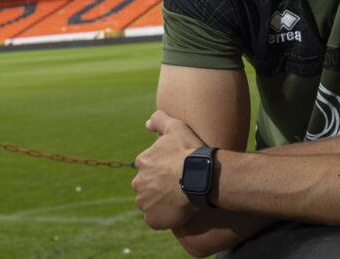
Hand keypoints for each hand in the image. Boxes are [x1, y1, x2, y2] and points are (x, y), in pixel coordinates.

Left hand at [132, 110, 203, 229]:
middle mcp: (138, 182)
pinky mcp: (152, 219)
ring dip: (160, 202)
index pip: (148, 168)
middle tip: (177, 187)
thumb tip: (146, 124)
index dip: (163, 171)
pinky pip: (155, 220)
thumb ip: (159, 120)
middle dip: (158, 187)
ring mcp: (144, 202)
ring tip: (178, 199)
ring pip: (149, 203)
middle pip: (146, 186)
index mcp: (142, 162)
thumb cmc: (190, 152)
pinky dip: (163, 217)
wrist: (201, 177)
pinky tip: (177, 211)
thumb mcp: (176, 127)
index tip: (175, 172)